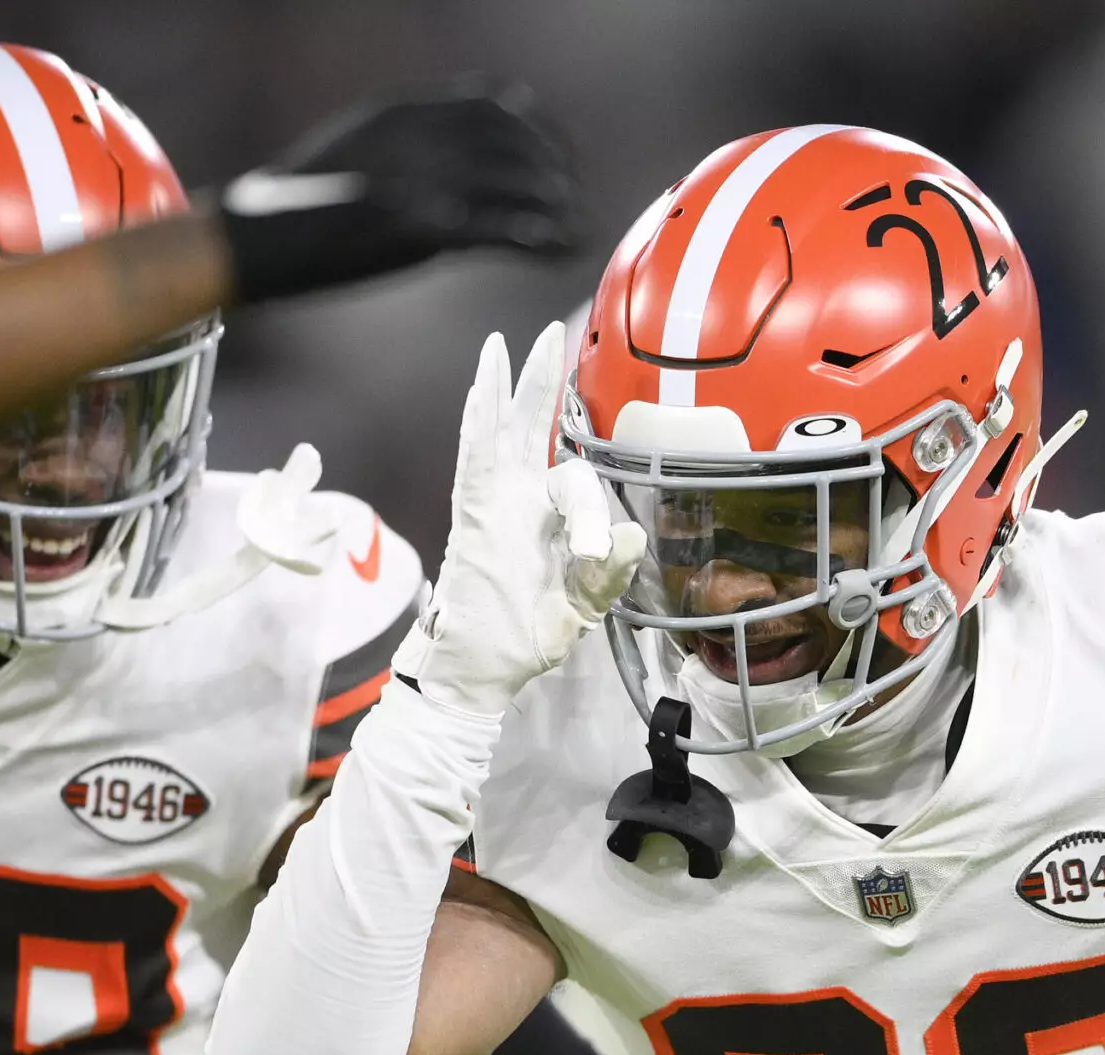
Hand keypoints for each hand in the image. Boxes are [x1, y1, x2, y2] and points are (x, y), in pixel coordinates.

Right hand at [219, 84, 580, 304]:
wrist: (253, 240)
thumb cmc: (301, 207)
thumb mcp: (357, 154)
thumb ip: (405, 146)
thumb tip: (451, 156)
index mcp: (402, 111)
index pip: (494, 104)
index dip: (537, 131)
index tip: (556, 159)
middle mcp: (419, 137)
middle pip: (516, 141)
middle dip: (555, 170)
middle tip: (573, 200)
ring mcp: (422, 179)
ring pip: (519, 183)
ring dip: (558, 206)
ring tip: (577, 229)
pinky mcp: (424, 230)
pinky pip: (503, 229)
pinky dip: (542, 237)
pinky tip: (561, 248)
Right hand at [392, 323, 644, 717]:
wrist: (481, 672)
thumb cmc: (526, 640)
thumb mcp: (583, 608)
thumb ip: (608, 575)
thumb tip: (634, 537)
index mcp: (548, 521)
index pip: (577, 485)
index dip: (592, 515)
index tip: (593, 555)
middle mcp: (518, 503)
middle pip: (531, 429)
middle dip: (542, 382)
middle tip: (551, 333)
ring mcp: (491, 507)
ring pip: (499, 433)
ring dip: (504, 388)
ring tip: (504, 345)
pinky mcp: (470, 518)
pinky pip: (474, 462)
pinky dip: (478, 425)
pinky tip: (483, 388)